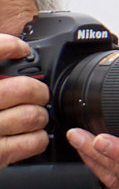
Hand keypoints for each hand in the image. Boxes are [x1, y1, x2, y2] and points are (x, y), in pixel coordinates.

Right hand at [0, 35, 51, 166]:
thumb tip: (10, 49)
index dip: (9, 46)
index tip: (21, 49)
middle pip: (21, 89)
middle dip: (37, 90)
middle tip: (37, 92)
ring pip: (31, 116)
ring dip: (40, 114)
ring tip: (34, 114)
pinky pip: (31, 141)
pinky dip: (38, 136)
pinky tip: (30, 133)